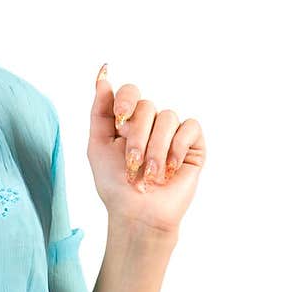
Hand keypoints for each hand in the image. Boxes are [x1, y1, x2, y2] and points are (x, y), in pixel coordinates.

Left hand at [86, 64, 205, 235]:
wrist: (138, 215)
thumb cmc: (116, 186)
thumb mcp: (98, 146)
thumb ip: (99, 111)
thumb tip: (102, 77)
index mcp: (128, 121)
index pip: (130, 92)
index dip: (126, 100)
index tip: (120, 120)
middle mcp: (151, 123)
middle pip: (146, 106)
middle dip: (136, 137)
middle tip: (132, 164)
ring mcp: (173, 133)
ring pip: (167, 117)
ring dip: (155, 148)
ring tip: (150, 174)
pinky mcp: (193, 145)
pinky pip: (189, 127)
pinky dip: (177, 148)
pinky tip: (170, 169)